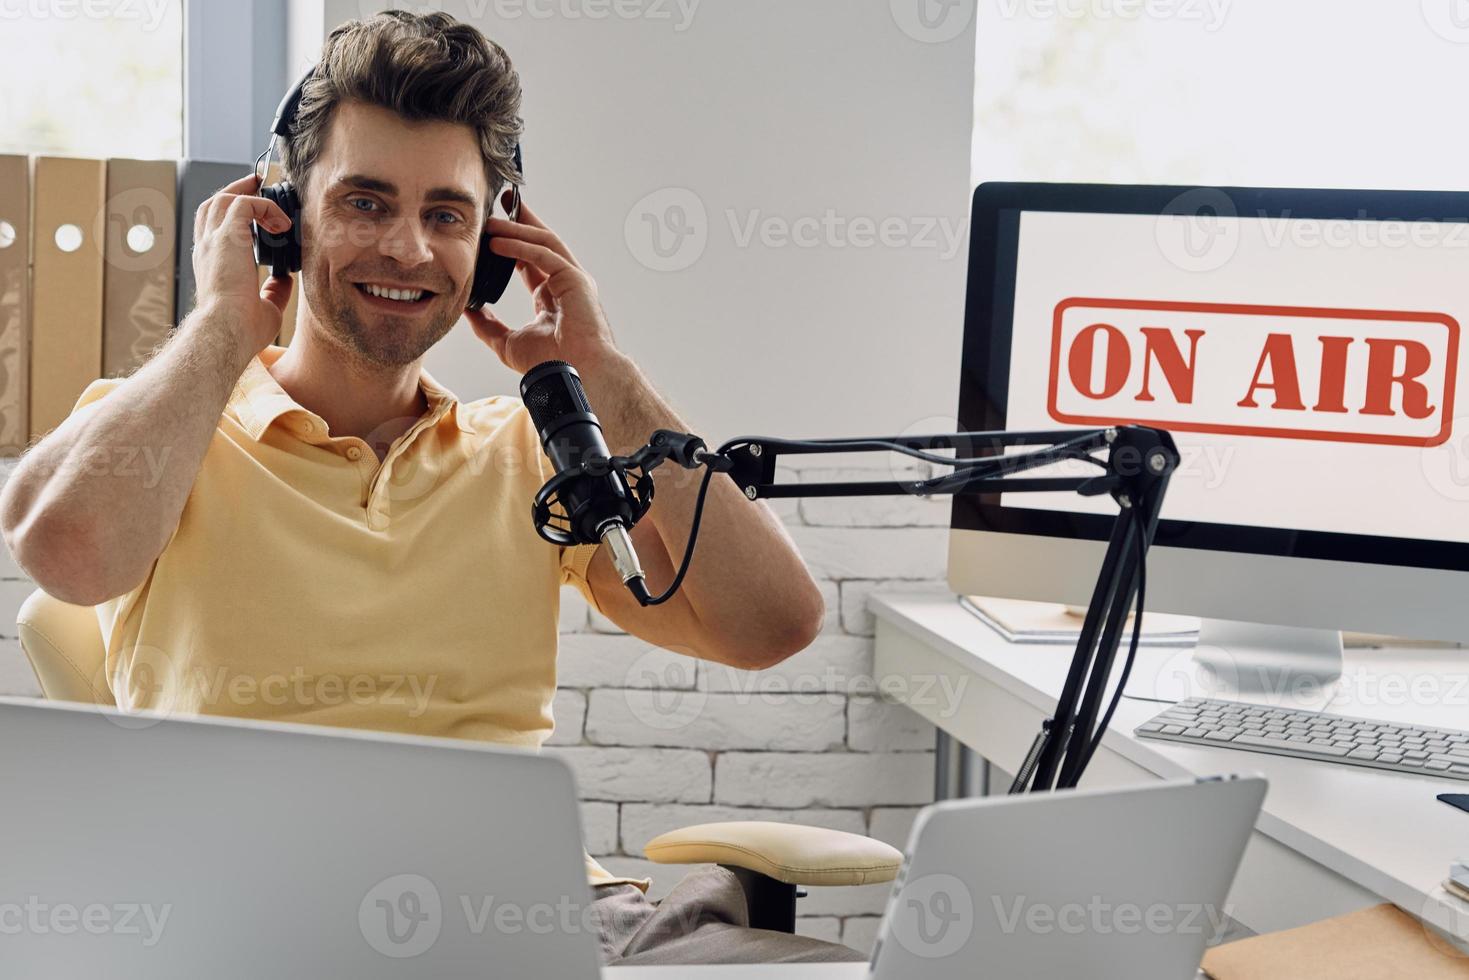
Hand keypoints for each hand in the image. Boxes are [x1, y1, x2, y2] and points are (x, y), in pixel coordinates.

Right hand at [190, 172, 294, 357]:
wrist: (228, 331)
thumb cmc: (242, 329)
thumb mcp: (264, 306)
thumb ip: (274, 290)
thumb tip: (286, 278)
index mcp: (211, 264)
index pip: (213, 229)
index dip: (233, 217)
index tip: (256, 216)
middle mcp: (207, 248)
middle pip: (214, 205)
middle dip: (236, 191)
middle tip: (258, 185)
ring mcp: (213, 240)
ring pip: (225, 199)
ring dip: (249, 193)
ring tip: (272, 195)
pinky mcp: (227, 236)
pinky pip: (246, 204)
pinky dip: (265, 206)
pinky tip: (283, 224)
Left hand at [463, 197, 619, 373]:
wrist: (574, 377)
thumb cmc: (550, 365)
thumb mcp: (507, 343)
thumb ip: (488, 325)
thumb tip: (467, 310)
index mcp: (551, 296)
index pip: (530, 259)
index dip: (512, 242)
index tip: (491, 228)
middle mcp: (564, 283)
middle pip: (540, 242)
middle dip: (519, 221)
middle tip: (497, 203)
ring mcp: (572, 280)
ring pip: (544, 243)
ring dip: (518, 228)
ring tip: (492, 219)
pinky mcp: (575, 281)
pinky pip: (545, 255)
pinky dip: (522, 246)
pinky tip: (499, 242)